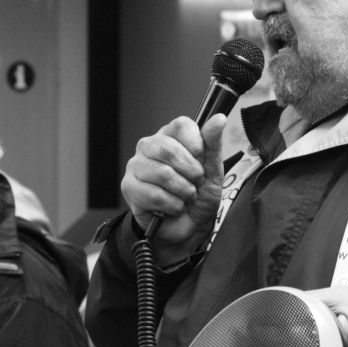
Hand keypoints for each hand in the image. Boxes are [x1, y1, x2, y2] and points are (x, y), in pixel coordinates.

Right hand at [121, 114, 226, 264]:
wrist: (190, 227)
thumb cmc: (199, 196)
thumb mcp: (213, 170)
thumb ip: (213, 144)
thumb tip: (218, 119)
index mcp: (169, 136)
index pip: (181, 125)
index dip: (196, 144)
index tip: (201, 158)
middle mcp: (149, 146)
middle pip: (168, 149)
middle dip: (191, 172)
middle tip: (196, 183)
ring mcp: (136, 166)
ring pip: (163, 174)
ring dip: (183, 192)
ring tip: (185, 197)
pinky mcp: (129, 187)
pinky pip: (154, 194)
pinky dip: (172, 205)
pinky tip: (173, 207)